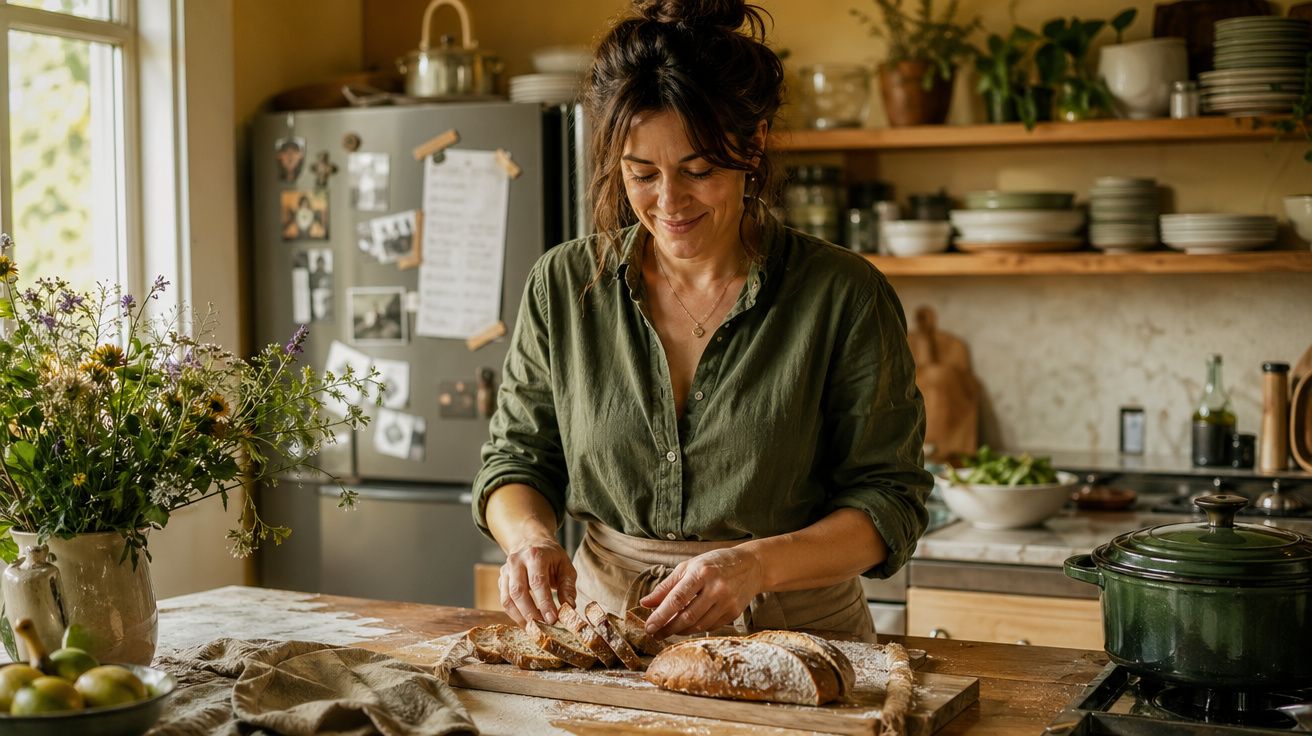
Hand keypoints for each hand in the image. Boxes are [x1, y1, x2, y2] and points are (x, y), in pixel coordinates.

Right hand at [499, 535, 575, 626]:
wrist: (531, 542)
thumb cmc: (551, 557)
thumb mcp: (565, 565)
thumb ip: (568, 586)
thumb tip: (569, 608)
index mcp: (535, 555)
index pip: (538, 582)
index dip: (544, 602)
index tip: (552, 619)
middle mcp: (516, 561)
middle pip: (518, 592)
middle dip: (530, 613)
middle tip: (543, 628)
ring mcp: (505, 570)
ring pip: (507, 599)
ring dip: (520, 617)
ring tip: (534, 629)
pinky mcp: (501, 579)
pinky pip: (504, 601)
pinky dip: (514, 614)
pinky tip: (527, 622)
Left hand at [639, 547, 763, 636]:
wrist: (751, 566)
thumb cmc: (714, 563)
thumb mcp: (689, 567)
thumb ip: (666, 586)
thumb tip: (645, 603)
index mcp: (701, 572)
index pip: (677, 599)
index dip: (661, 615)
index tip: (649, 626)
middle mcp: (716, 588)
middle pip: (687, 616)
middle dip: (668, 628)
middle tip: (655, 634)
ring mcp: (727, 602)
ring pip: (699, 625)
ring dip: (680, 631)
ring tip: (668, 630)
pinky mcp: (734, 612)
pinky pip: (710, 626)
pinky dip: (696, 628)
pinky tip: (687, 626)